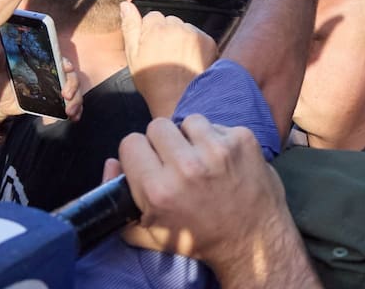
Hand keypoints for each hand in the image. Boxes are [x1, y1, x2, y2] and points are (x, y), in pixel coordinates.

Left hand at [0, 35, 81, 123]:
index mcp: (39, 60)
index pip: (58, 57)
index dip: (65, 61)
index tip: (67, 68)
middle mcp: (50, 71)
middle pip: (69, 74)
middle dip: (72, 84)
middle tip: (65, 95)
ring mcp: (53, 86)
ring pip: (73, 89)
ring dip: (76, 99)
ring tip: (70, 111)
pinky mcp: (53, 100)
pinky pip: (70, 103)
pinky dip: (76, 109)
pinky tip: (74, 117)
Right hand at [110, 115, 291, 269]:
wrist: (253, 243)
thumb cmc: (199, 240)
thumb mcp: (150, 234)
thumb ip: (120, 198)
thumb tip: (111, 162)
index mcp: (157, 190)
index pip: (130, 142)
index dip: (139, 154)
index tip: (151, 164)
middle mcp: (186, 167)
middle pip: (157, 126)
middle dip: (165, 143)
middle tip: (177, 162)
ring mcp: (217, 150)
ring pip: (189, 121)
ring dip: (192, 138)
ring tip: (202, 160)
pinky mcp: (242, 140)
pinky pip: (217, 125)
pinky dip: (219, 139)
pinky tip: (224, 162)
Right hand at [121, 2, 216, 117]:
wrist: (178, 100)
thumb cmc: (152, 81)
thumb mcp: (133, 55)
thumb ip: (130, 27)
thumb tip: (126, 5)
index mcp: (156, 27)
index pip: (153, 17)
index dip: (150, 32)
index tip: (151, 48)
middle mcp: (177, 26)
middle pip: (170, 21)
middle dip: (167, 33)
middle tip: (164, 56)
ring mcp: (194, 33)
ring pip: (185, 28)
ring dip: (181, 38)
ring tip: (177, 60)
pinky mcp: (208, 42)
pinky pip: (199, 36)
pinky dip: (195, 45)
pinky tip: (189, 61)